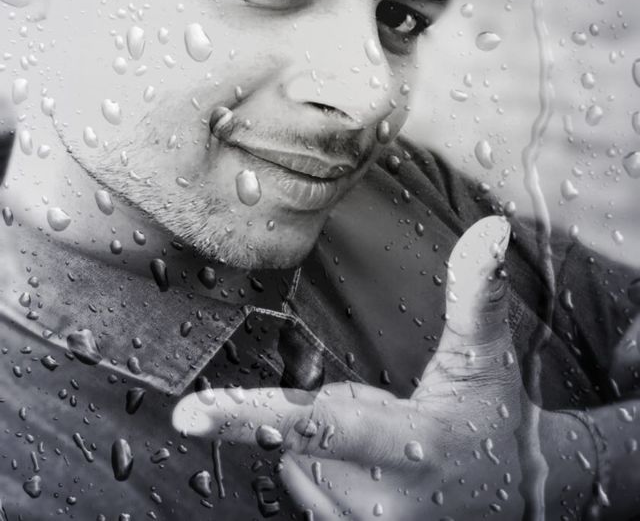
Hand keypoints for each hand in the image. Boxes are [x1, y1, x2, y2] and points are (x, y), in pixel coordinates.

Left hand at [173, 217, 590, 519]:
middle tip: (390, 416)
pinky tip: (374, 469)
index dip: (251, 417)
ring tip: (388, 444)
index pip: (318, 428)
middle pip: (300, 434)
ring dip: (329, 442)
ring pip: (298, 461)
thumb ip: (479, 290)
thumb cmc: (497, 417)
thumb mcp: (487, 354)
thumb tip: (493, 228)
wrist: (523, 494)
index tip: (188, 414)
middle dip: (333, 410)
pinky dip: (327, 466)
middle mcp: (379, 503)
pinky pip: (306, 485)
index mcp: (410, 448)